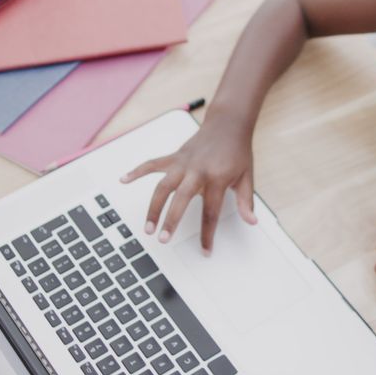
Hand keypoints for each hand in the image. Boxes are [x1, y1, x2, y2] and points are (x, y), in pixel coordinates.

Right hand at [120, 113, 257, 254]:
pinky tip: (124, 179)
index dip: (207, 234)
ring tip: (147, 227)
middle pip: (181, 199)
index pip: (211, 212)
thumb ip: (246, 202)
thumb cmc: (237, 151)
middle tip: (163, 239)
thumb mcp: (247, 177)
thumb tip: (251, 221)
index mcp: (217, 178)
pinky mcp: (175, 157)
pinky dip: (137, 171)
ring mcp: (183, 163)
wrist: (228, 124)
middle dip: (171, 220)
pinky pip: (153, 164)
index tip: (205, 251)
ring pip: (163, 186)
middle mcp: (197, 171)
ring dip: (153, 207)